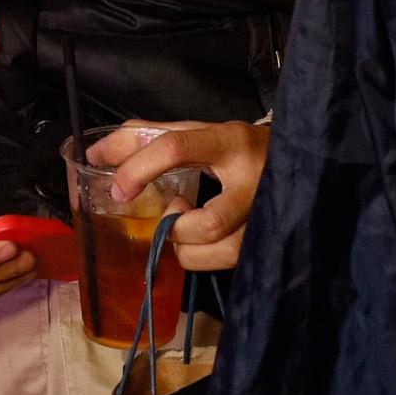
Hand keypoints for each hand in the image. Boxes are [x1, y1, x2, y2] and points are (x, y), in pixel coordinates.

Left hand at [85, 120, 268, 271]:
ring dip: (189, 248)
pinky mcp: (271, 238)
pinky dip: (204, 257)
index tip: (119, 188)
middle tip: (170, 212)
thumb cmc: (238, 147)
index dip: (138, 170)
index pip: (175, 149)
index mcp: (230, 142)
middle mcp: (254, 179)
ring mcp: (268, 214)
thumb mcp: (198, 132)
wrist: (299, 157)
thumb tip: (96, 152)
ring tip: (185, 226)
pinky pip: (232, 262)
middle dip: (175, 228)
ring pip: (223, 251)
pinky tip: (201, 240)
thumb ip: (147, 138)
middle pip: (208, 223)